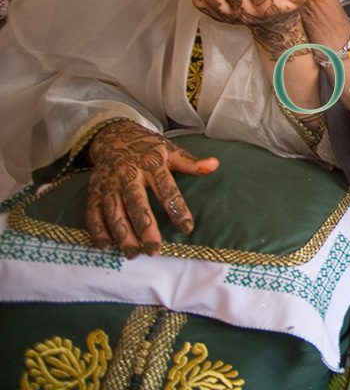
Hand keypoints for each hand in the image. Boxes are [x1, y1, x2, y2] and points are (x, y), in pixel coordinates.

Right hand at [85, 119, 218, 256]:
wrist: (114, 136)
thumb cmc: (148, 148)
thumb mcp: (171, 151)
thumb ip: (191, 163)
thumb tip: (215, 164)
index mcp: (151, 165)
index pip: (167, 189)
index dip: (177, 209)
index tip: (187, 228)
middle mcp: (128, 175)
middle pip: (137, 203)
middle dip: (145, 228)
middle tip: (154, 250)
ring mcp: (109, 184)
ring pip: (114, 211)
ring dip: (122, 234)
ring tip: (133, 254)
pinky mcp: (94, 191)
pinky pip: (93, 212)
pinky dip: (97, 230)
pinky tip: (106, 247)